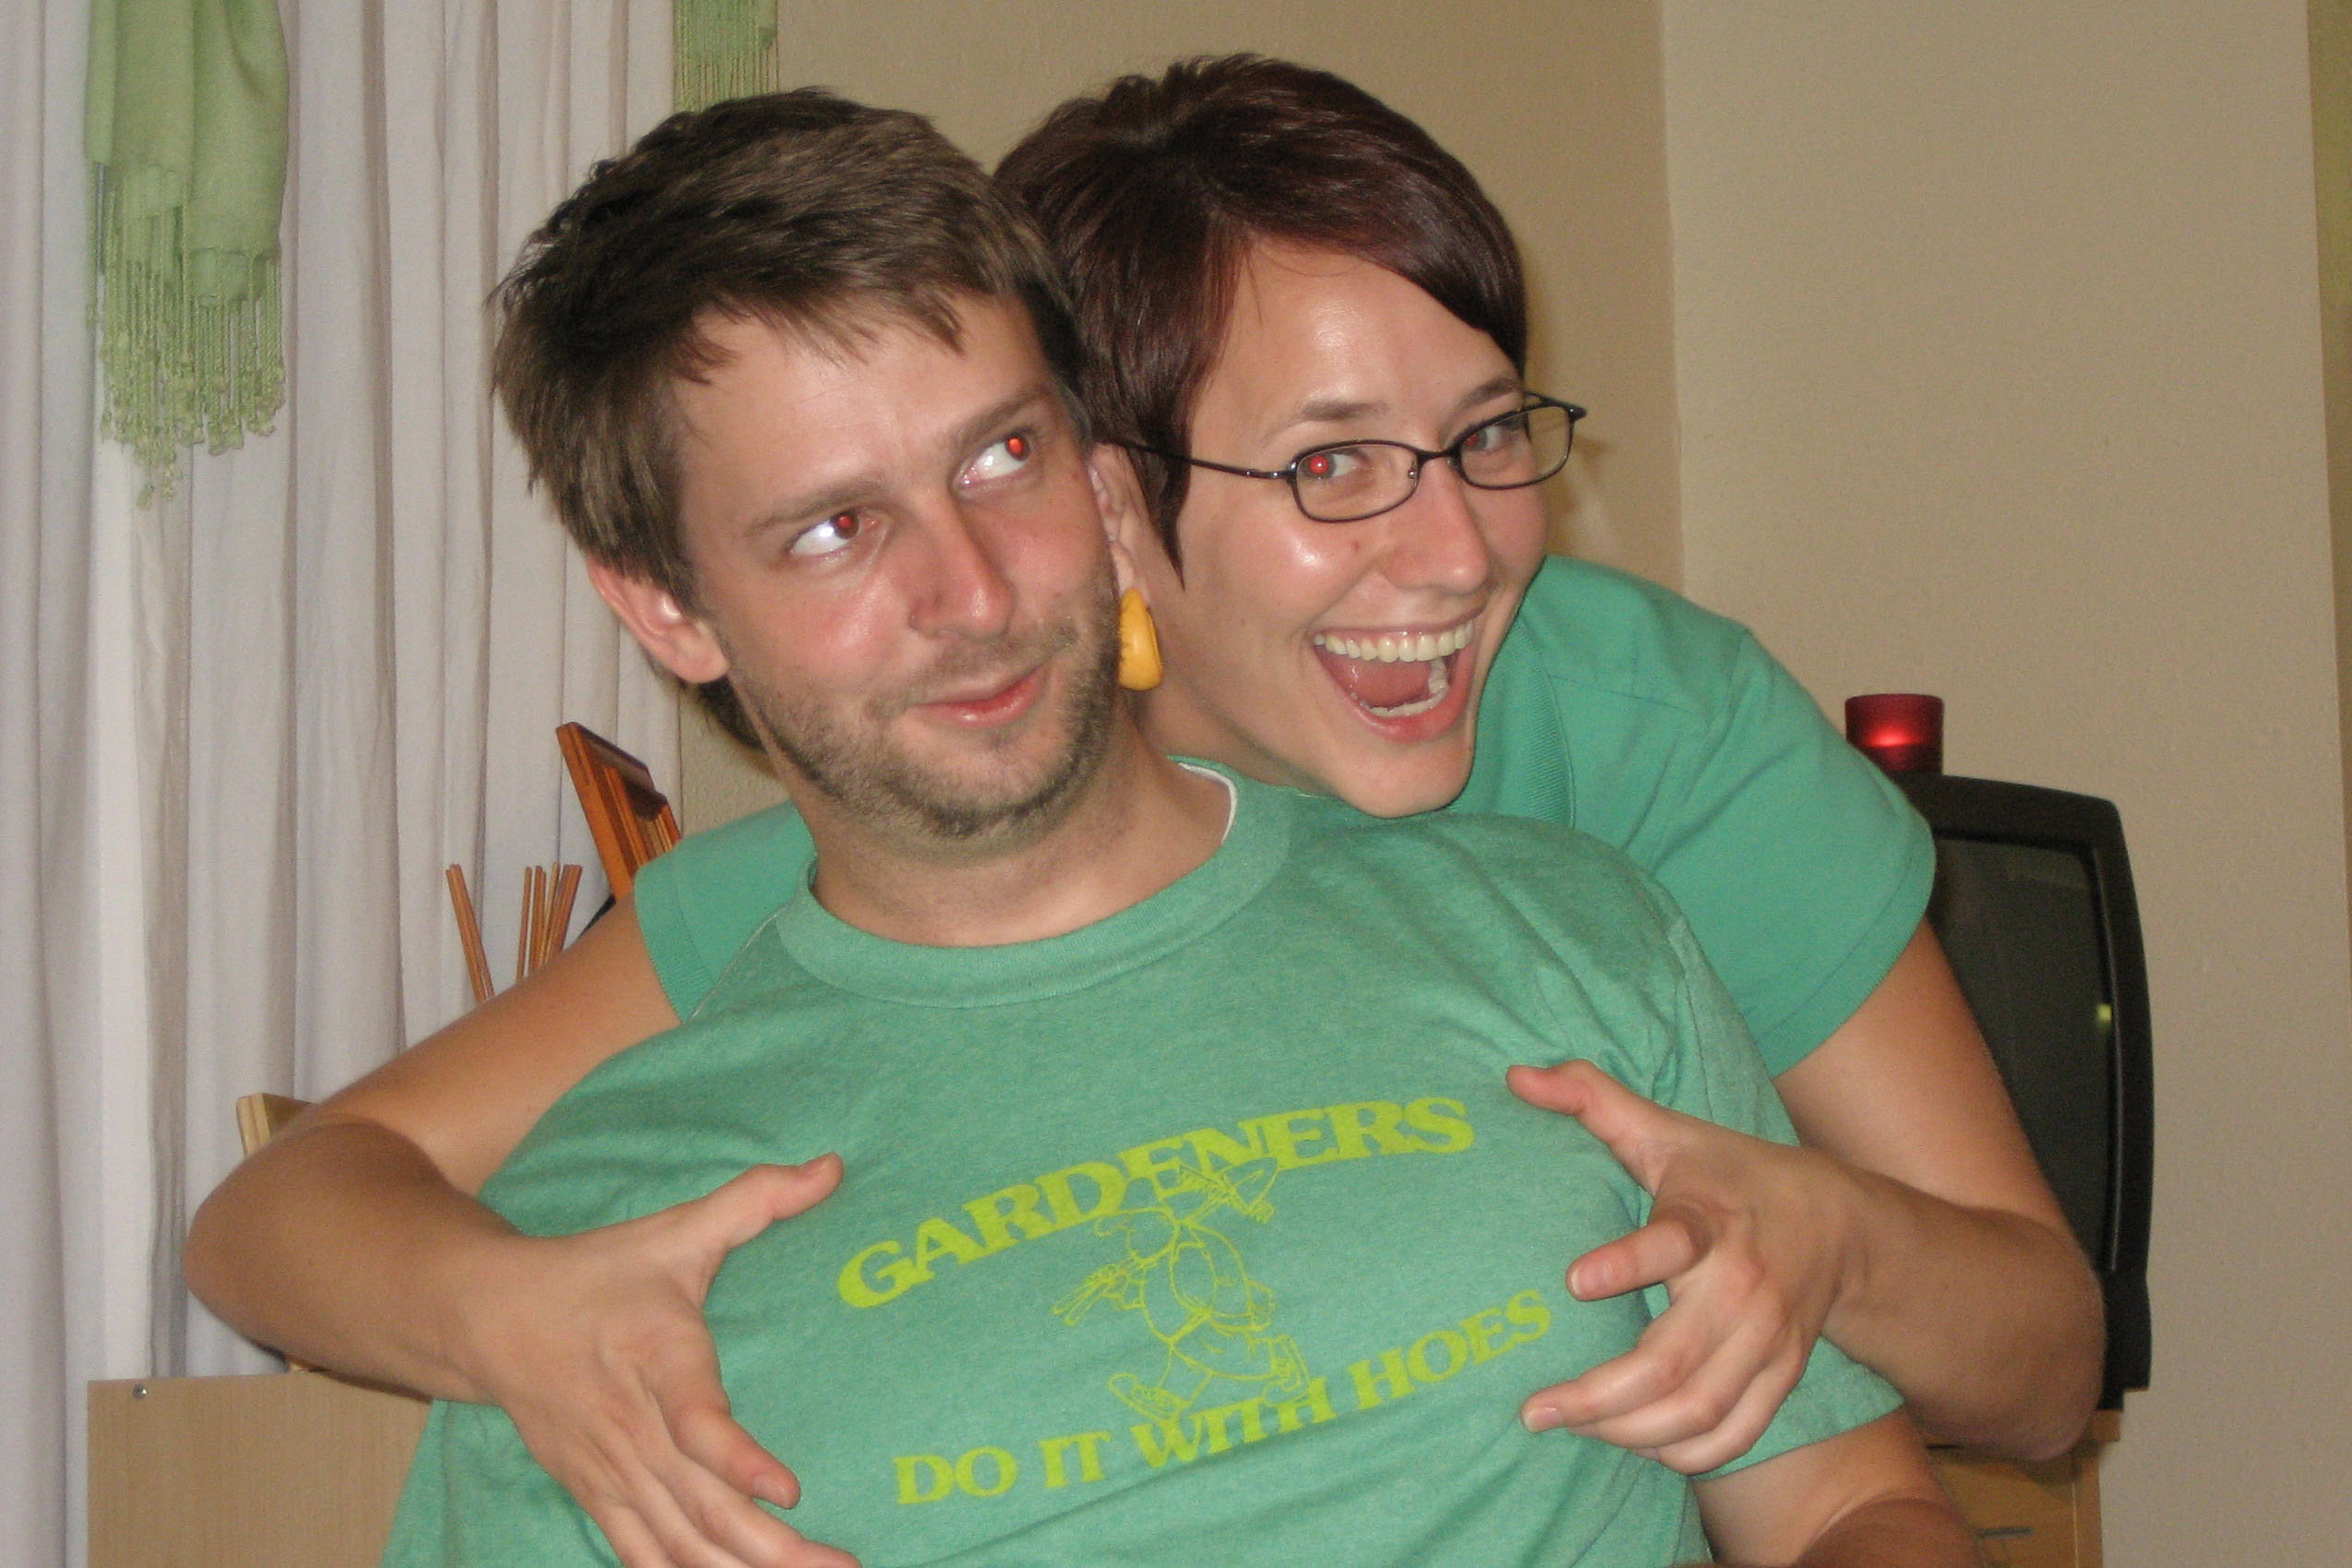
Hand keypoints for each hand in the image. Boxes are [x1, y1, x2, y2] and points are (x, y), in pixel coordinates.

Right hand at [463, 1158, 860, 1567]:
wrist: (489, 1318)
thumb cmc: (600, 1273)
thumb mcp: (676, 1229)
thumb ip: (756, 1200)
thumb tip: (832, 1167)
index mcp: (656, 1358)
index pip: (695, 1419)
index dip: (737, 1458)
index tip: (788, 1488)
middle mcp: (631, 1427)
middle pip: (700, 1503)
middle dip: (770, 1548)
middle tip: (840, 1565)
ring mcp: (610, 1471)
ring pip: (678, 1542)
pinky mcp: (596, 1495)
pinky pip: (642, 1555)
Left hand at [1506, 1061, 1857, 1473]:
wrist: (1840, 1222)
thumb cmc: (1728, 1173)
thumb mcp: (1665, 1129)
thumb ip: (1591, 1099)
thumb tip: (1518, 1075)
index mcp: (1711, 1222)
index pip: (1674, 1242)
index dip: (1628, 1263)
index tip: (1576, 1281)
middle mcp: (1745, 1288)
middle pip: (1675, 1363)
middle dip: (1599, 1397)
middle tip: (1536, 1409)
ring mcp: (1769, 1341)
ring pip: (1700, 1412)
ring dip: (1630, 1433)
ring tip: (1571, 1428)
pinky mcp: (1784, 1378)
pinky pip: (1736, 1435)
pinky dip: (1685, 1454)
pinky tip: (1634, 1445)